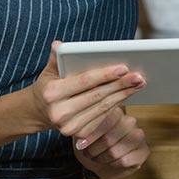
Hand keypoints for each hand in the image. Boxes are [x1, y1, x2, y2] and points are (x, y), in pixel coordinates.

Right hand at [31, 42, 145, 139]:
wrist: (39, 112)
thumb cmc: (48, 86)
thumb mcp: (49, 70)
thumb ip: (56, 58)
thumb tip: (58, 44)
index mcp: (52, 93)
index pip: (84, 82)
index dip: (105, 75)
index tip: (124, 67)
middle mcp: (60, 113)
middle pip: (97, 96)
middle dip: (121, 85)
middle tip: (139, 76)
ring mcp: (70, 126)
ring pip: (103, 107)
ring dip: (123, 95)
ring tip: (138, 83)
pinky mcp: (80, 134)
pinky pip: (103, 116)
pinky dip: (117, 104)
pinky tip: (127, 94)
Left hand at [73, 107, 148, 178]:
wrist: (103, 161)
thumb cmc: (93, 144)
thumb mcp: (84, 134)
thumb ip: (83, 130)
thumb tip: (79, 134)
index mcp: (116, 112)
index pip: (106, 120)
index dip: (92, 135)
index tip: (81, 144)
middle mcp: (130, 121)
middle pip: (108, 138)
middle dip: (93, 150)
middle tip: (87, 153)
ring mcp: (139, 136)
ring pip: (115, 151)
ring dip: (101, 158)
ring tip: (96, 158)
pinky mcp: (144, 151)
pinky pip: (124, 161)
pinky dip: (112, 164)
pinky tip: (110, 162)